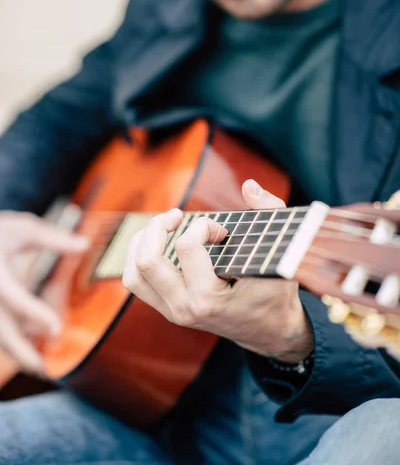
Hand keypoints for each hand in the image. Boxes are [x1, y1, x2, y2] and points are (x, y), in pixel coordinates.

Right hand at [0, 211, 87, 373]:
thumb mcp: (21, 228)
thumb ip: (52, 239)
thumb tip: (85, 244)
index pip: (13, 299)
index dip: (34, 315)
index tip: (55, 330)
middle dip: (19, 352)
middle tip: (43, 367)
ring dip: (15, 350)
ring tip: (38, 365)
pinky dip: (9, 338)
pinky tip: (26, 344)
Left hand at [123, 180, 313, 361]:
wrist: (268, 331)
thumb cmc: (275, 292)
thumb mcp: (281, 253)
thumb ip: (269, 213)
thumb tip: (248, 186)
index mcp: (209, 299)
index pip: (186, 247)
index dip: (203, 226)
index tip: (221, 230)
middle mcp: (184, 308)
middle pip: (147, 261)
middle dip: (158, 227)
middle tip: (176, 215)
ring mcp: (173, 312)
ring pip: (133, 273)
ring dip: (142, 242)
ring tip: (162, 225)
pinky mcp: (167, 310)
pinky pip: (137, 282)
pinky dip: (140, 256)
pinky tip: (158, 241)